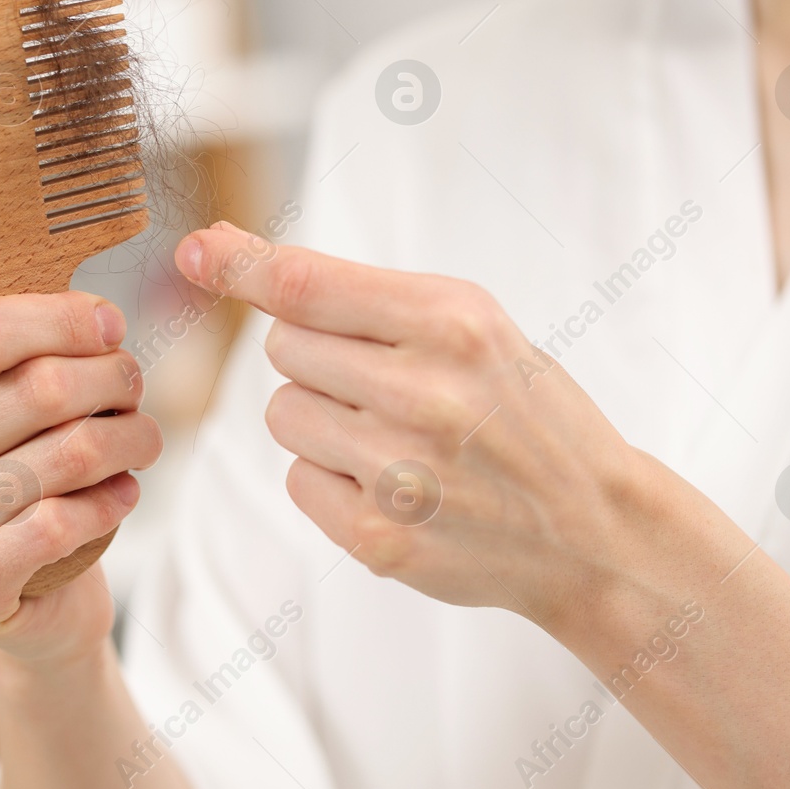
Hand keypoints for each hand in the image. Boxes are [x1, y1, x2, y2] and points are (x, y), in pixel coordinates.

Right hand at [0, 240, 162, 665]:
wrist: (34, 588)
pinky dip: (107, 504)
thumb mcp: (12, 385)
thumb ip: (0, 313)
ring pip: (60, 456)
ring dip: (126, 444)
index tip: (112, 325)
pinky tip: (120, 496)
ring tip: (142, 442)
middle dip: (111, 383)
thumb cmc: (30, 466)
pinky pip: (54, 525)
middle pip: (37, 390)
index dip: (61, 319)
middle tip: (137, 391)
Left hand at [174, 222, 678, 635]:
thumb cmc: (521, 410)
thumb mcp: (472, 324)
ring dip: (321, 417)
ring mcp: (401, 473)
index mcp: (452, 323)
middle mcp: (424, 394)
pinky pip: (298, 478)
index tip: (195, 251)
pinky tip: (394, 484)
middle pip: (286, 348)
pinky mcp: (380, 538)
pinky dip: (330, 477)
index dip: (239, 264)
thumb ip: (355, 290)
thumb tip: (214, 250)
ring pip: (284, 413)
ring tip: (396, 435)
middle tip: (387, 381)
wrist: (595, 529)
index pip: (306, 285)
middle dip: (320, 357)